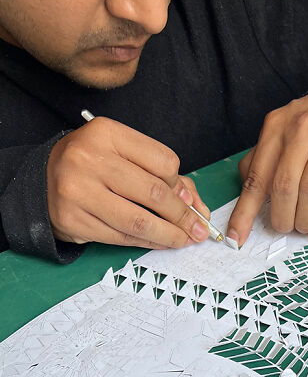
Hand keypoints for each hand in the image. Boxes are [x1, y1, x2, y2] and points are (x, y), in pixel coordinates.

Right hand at [47, 117, 211, 248]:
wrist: (40, 181)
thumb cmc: (92, 166)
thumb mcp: (123, 155)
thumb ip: (163, 175)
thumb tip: (196, 206)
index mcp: (107, 134)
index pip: (164, 162)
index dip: (182, 186)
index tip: (191, 202)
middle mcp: (89, 159)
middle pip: (155, 193)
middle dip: (183, 217)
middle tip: (198, 230)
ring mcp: (78, 191)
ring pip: (140, 221)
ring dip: (169, 236)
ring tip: (184, 240)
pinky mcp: (74, 220)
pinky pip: (122, 237)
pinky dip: (148, 243)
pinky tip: (161, 243)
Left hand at [227, 93, 307, 245]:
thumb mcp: (284, 132)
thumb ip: (263, 159)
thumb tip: (246, 197)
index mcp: (276, 127)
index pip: (256, 176)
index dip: (244, 212)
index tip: (236, 237)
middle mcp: (301, 129)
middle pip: (283, 186)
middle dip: (281, 217)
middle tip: (284, 227)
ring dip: (305, 218)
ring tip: (304, 227)